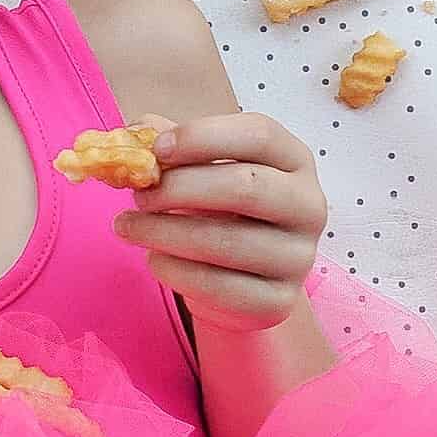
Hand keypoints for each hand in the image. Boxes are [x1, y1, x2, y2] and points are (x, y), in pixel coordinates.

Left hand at [110, 112, 327, 331]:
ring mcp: (298, 257)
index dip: (203, 136)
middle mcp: (308, 206)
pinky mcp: (278, 301)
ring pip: (226, 241)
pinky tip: (154, 258)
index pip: (260, 134)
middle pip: (246, 186)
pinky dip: (175, 270)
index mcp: (294, 160)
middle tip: (139, 195)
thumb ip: (171, 148)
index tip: (156, 150)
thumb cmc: (220, 211)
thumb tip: (130, 135)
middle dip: (180, 188)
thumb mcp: (202, 170)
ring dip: (163, 231)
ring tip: (128, 226)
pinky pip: (219, 286)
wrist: (242, 282)